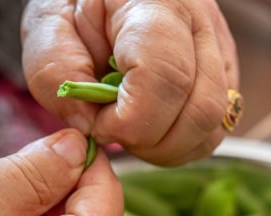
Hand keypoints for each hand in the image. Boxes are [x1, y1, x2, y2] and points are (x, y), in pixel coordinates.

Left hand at [21, 0, 237, 165]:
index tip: (98, 125)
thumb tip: (90, 126)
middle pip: (201, 108)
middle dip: (151, 141)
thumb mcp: (47, 28)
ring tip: (131, 131)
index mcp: (156, 3)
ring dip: (169, 145)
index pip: (165, 78)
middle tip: (113, 132)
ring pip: (214, 122)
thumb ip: (58, 75)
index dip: (131, 121)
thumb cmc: (74, 6)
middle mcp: (200, 22)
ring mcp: (218, 47)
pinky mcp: (222, 69)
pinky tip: (151, 128)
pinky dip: (182, 140)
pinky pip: (216, 123)